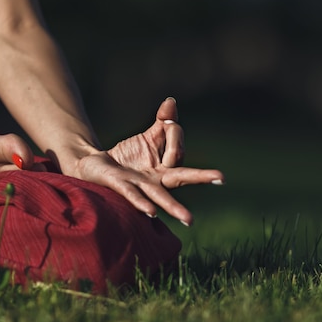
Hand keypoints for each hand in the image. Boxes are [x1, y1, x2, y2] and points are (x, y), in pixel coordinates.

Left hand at [76, 98, 223, 225]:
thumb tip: (171, 102)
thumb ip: (164, 122)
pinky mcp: (122, 186)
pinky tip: (152, 213)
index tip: (167, 122)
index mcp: (167, 166)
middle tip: (222, 178)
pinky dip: (143, 204)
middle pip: (183, 177)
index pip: (178, 147)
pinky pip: (134, 196)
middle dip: (202, 177)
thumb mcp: (150, 136)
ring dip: (175, 208)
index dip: (174, 135)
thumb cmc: (129, 154)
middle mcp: (158, 178)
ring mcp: (142, 185)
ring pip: (162, 196)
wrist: (100, 166)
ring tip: (189, 219)